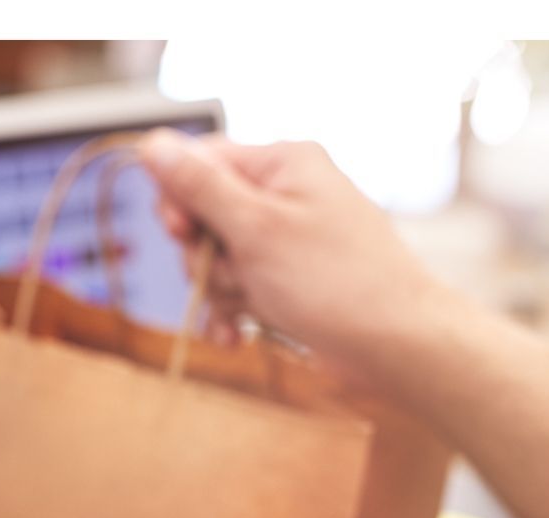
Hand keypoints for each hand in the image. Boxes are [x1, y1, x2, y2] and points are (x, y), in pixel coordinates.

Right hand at [140, 129, 456, 379]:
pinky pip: (240, 286)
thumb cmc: (333, 281)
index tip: (182, 235)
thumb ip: (199, 187)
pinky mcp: (289, 276)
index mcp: (282, 162)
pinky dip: (232, 310)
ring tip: (248, 309)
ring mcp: (287, 237)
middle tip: (232, 276)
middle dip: (204, 256)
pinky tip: (236, 335)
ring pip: (218, 256)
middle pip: (204, 214)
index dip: (179, 200)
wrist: (394, 343)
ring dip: (220, 290)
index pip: (201, 162)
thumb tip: (153, 143)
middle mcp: (286, 192)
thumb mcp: (255, 229)